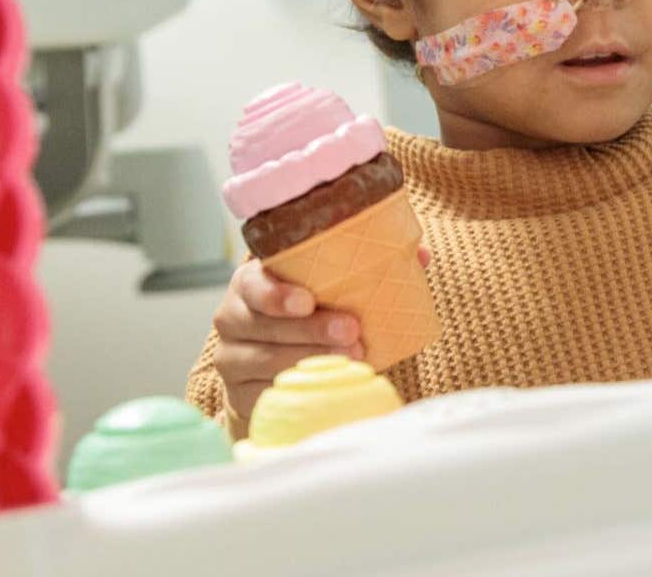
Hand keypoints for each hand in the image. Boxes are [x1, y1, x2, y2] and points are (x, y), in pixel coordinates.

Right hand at [211, 244, 430, 438]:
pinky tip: (326, 385)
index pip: (253, 284)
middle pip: (264, 325)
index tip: (309, 300)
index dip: (277, 293)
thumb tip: (420, 256)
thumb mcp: (330, 284)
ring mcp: (231, 359)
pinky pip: (264, 395)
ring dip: (310, 359)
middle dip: (310, 329)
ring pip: (266, 361)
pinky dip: (297, 390)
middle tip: (352, 331)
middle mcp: (232, 318)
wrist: (282, 358)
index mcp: (249, 283)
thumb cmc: (312, 311)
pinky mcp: (238, 394)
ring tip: (351, 356)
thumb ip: (370, 264)